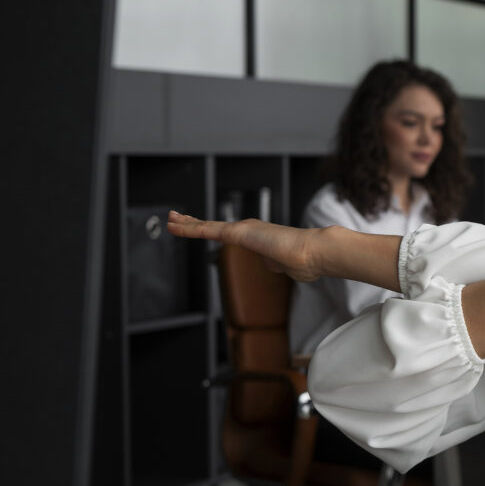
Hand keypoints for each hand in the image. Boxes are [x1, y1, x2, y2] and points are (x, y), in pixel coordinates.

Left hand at [167, 211, 322, 281]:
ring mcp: (241, 230)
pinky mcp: (235, 233)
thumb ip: (279, 264)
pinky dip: (187, 228)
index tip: (208, 229)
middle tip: (181, 219)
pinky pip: (205, 230)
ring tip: (171, 219)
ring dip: (186, 223)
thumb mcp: (289, 266)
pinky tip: (173, 225)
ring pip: (206, 226)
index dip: (217, 230)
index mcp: (260, 237)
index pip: (232, 234)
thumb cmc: (307, 261)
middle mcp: (249, 229)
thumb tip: (276, 265)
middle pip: (215, 226)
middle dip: (196, 223)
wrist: (313, 253)